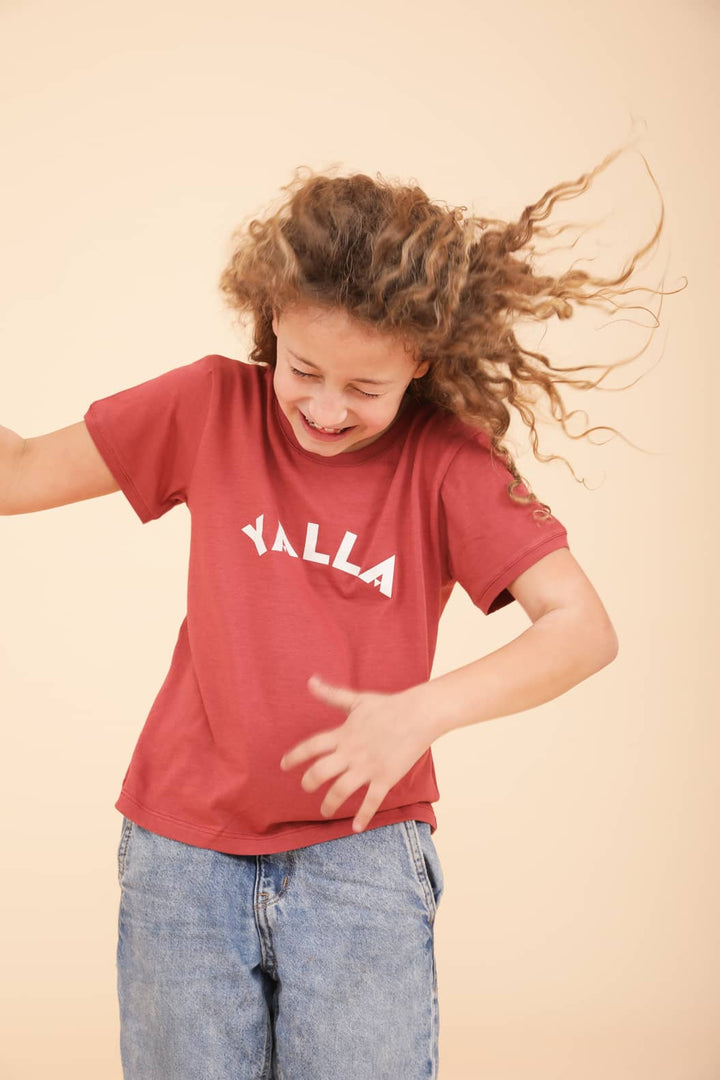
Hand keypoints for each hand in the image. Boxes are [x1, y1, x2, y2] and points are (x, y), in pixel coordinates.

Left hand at [279, 675, 432, 832]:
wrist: (418, 714)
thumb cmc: (388, 706)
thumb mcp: (356, 700)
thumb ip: (331, 694)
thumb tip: (310, 681)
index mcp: (343, 734)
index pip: (311, 747)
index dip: (294, 757)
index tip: (283, 765)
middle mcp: (351, 752)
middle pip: (320, 772)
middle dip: (309, 783)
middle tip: (306, 787)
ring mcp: (368, 767)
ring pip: (341, 790)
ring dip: (330, 804)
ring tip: (325, 811)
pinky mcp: (385, 777)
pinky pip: (371, 801)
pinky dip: (363, 816)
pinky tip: (356, 827)